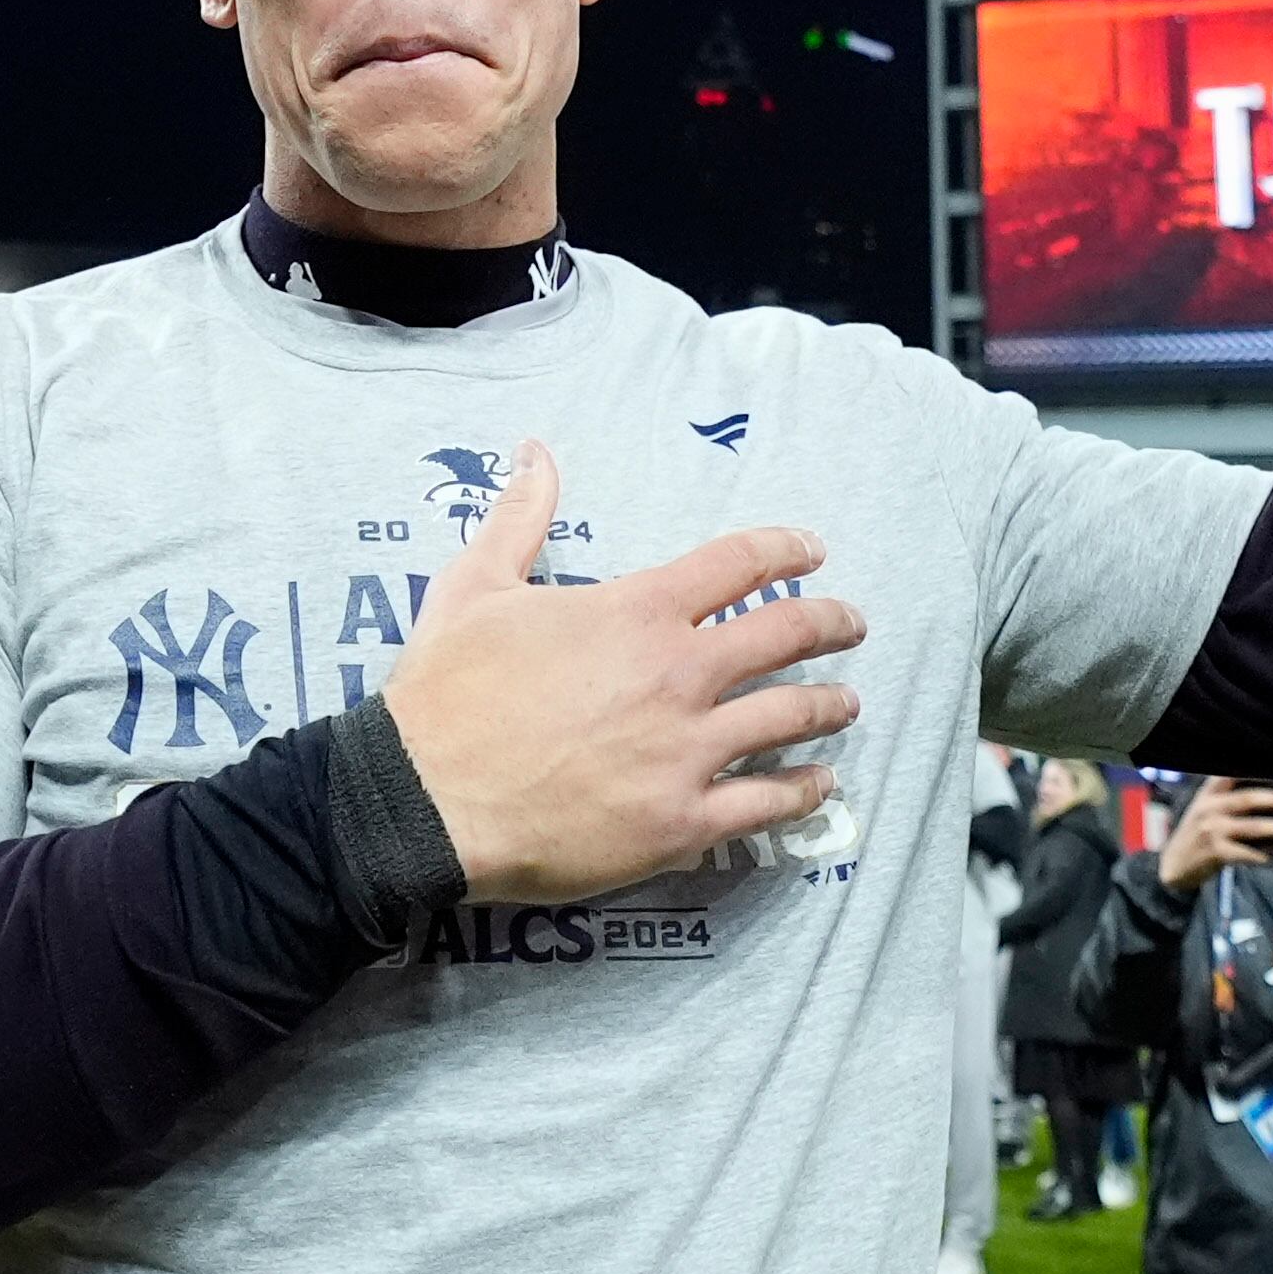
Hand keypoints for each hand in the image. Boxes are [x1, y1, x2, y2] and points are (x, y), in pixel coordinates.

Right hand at [378, 442, 864, 905]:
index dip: (785, 549)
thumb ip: (520, 516)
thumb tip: (536, 452)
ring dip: (827, 706)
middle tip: (851, 624)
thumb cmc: (447, 691)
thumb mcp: (475, 585)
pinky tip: (819, 785)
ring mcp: (687, 751)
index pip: (738, 564)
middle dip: (830, 623)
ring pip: (789, 718)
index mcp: (637, 611)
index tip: (813, 550)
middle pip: (786, 635)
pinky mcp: (681, 822)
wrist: (421, 799)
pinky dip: (802, 791)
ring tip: (846, 703)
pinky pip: (766, 804)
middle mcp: (679, 674)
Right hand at [1159, 781, 1272, 891]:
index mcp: (1210, 791)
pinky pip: (1248, 854)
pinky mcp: (1216, 853)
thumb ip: (1231, 792)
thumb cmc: (1201, 830)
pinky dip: (1269, 855)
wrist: (1176, 863)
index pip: (1236, 774)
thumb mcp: (1208, 805)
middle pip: (1246, 799)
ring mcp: (1211, 830)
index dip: (1261, 771)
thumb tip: (1270, 779)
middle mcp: (1209, 807)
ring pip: (1251, 828)